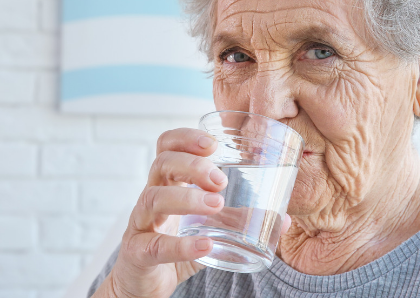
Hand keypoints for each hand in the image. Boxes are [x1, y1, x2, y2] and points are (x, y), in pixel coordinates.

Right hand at [92, 128, 226, 297]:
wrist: (144, 285)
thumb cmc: (174, 245)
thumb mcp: (208, 227)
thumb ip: (237, 219)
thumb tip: (283, 218)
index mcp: (167, 184)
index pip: (167, 146)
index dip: (185, 138)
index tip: (213, 143)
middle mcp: (151, 197)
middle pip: (161, 164)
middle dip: (192, 165)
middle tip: (221, 180)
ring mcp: (140, 224)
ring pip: (153, 198)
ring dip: (187, 198)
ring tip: (216, 204)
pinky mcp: (137, 253)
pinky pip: (153, 245)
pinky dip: (180, 245)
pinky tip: (204, 245)